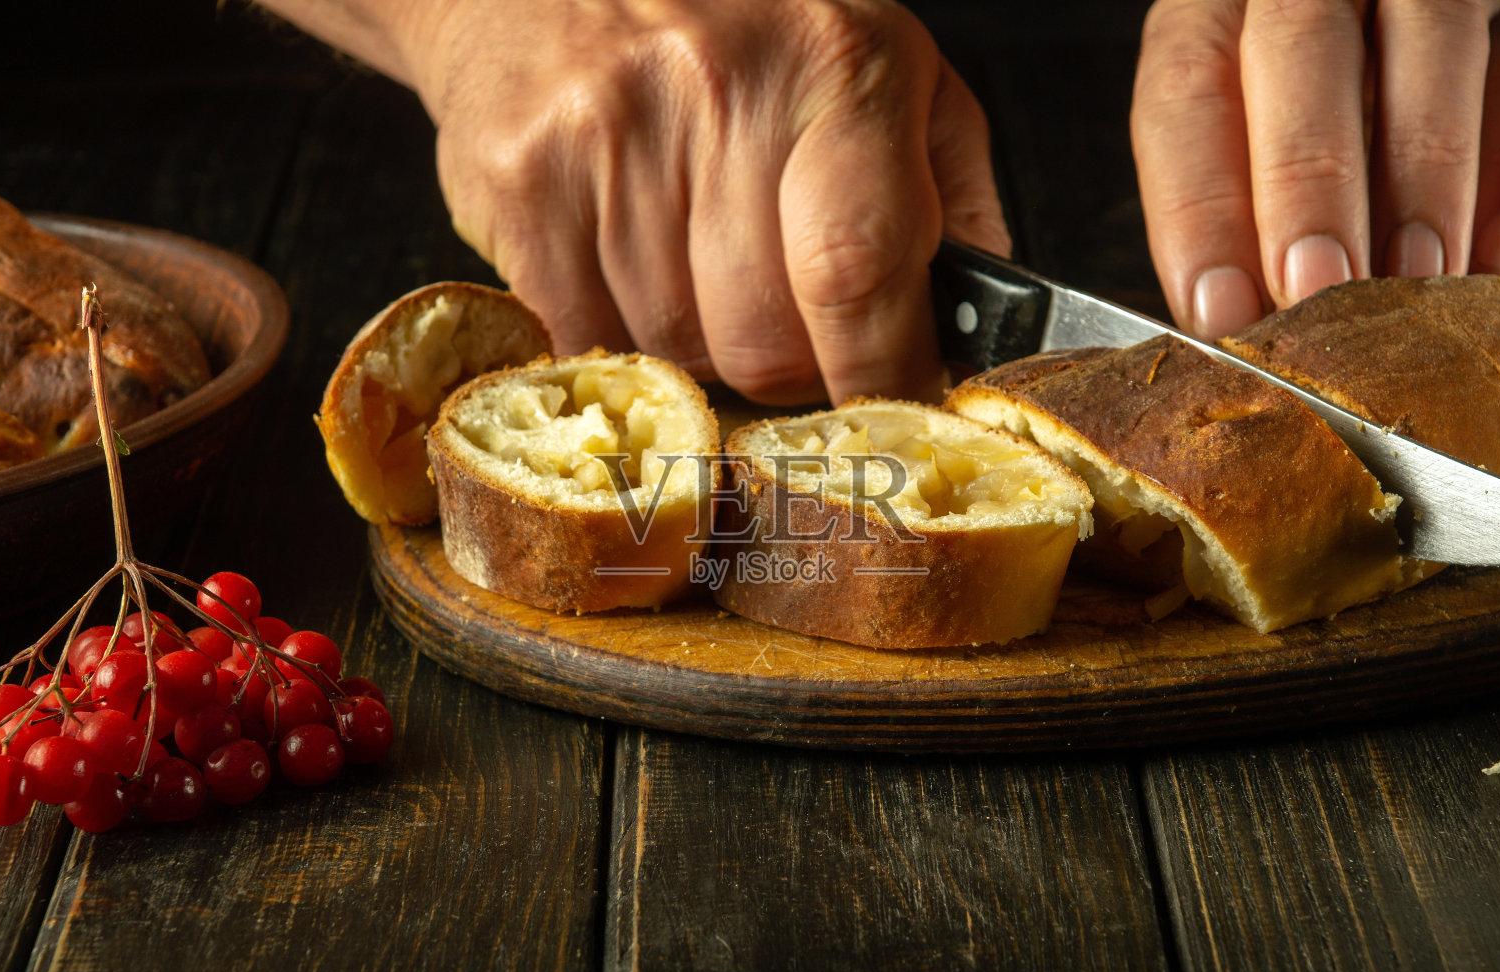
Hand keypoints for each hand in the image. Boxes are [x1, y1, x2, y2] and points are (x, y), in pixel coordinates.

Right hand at [370, 0, 1007, 404]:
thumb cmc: (735, 26)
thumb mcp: (875, 64)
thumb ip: (943, 188)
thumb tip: (974, 324)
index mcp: (836, 66)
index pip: (860, 276)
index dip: (879, 375)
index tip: (888, 406)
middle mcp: (719, 93)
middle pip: (764, 346)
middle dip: (786, 371)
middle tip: (780, 329)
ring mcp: (609, 139)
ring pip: (677, 356)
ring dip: (697, 349)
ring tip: (691, 269)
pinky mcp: (524, 182)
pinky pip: (588, 341)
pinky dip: (617, 341)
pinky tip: (625, 274)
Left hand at [1132, 0, 1499, 339]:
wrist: (1390, 31)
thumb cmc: (1296, 112)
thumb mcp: (1242, 137)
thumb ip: (1234, 211)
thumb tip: (1239, 326)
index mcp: (1217, 11)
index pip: (1187, 91)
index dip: (1199, 208)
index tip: (1221, 309)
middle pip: (1302, 55)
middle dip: (1309, 186)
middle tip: (1318, 289)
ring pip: (1434, 52)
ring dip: (1425, 183)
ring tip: (1415, 283)